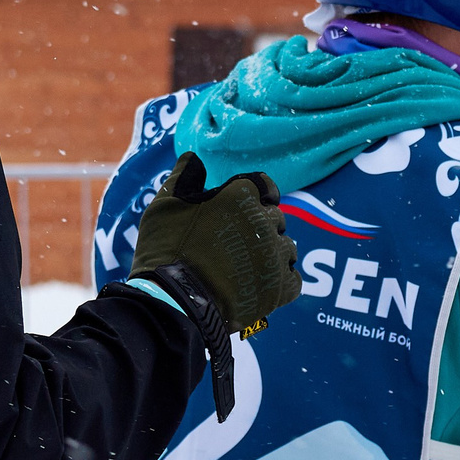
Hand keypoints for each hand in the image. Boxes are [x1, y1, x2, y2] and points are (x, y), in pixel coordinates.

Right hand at [132, 153, 300, 333]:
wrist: (174, 301)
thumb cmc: (167, 250)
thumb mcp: (166, 204)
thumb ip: (185, 177)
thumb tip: (193, 158)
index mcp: (241, 196)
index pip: (264, 186)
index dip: (254, 197)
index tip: (242, 211)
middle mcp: (265, 220)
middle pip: (275, 217)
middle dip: (259, 227)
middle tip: (235, 245)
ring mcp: (275, 254)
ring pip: (285, 247)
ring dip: (271, 254)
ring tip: (245, 268)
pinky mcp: (281, 287)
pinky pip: (293, 279)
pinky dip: (280, 282)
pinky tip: (261, 286)